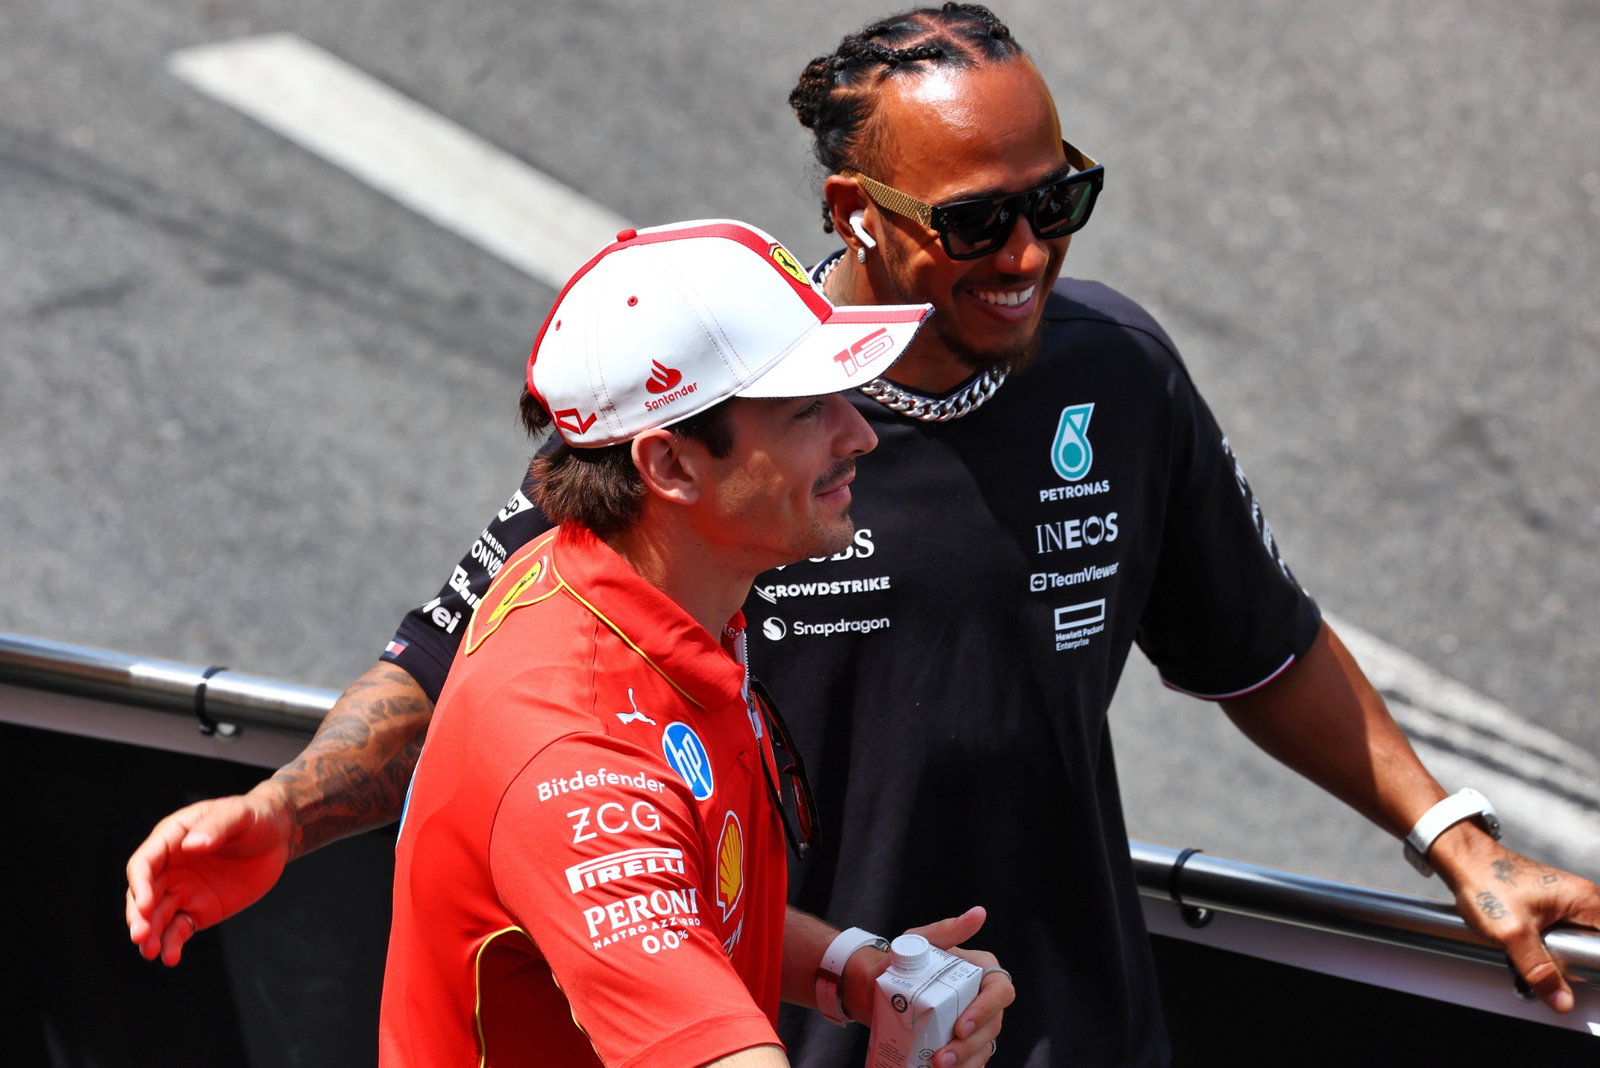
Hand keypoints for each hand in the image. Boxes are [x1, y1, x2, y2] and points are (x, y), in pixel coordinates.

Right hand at [124, 782, 294, 965]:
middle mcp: (169, 868)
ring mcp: (182, 891)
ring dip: (150, 935)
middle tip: (140, 936)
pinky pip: (178, 930)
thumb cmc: (252, 817)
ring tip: (151, 952)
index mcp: (170, 839)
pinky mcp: (198, 910)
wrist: (276, 836)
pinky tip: (171, 957)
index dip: (140, 885)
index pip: (144, 864)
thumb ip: (216, 826)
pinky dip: (172, 944)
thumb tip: (191, 845)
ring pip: (157, 917)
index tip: (144, 905)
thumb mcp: (238, 814)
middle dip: (139, 916)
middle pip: (143, 895)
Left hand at [905, 906, 1013, 1067]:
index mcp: (982, 972)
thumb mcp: (919, 941)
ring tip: (936, 1067)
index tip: (961, 1025)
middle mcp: (984, 999)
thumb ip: (946, 930)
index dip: (986, 1010)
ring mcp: (976, 1024)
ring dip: (964, 1062)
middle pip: (992, 1026)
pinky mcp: (965, 1045)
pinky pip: (972, 1061)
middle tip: (941, 1058)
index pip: (999, 991)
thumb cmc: (901, 961)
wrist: (876, 989)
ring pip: (984, 1048)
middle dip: (968, 1046)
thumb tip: (979, 913)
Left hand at [1433, 829, 1599, 1011]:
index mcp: (1586, 901)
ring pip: (1577, 943)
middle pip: (1594, 945)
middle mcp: (1582, 900)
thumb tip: (1562, 999)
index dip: (1592, 960)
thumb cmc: (1486, 881)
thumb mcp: (1513, 933)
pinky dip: (1547, 946)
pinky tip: (1528, 946)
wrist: (1462, 861)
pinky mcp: (1551, 908)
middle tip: (1547, 959)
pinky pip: (1561, 936)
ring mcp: (1567, 903)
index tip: (1574, 968)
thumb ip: (1540, 970)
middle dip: (1575, 959)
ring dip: (1559, 955)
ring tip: (1533, 950)